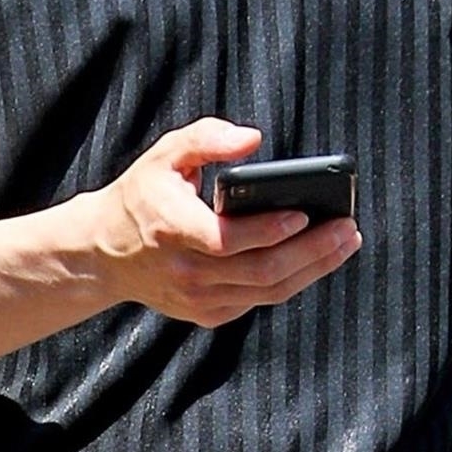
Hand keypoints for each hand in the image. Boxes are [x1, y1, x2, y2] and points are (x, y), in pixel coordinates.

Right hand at [77, 121, 360, 327]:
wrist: (104, 255)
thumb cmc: (143, 196)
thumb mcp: (165, 155)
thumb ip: (207, 138)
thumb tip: (252, 139)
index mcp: (171, 229)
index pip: (226, 240)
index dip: (267, 230)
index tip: (304, 213)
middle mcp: (185, 271)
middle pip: (259, 270)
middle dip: (311, 250)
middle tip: (347, 228)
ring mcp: (197, 298)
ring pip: (267, 291)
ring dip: (312, 269)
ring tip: (344, 243)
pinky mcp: (207, 313)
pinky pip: (259, 300)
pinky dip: (292, 281)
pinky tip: (316, 259)